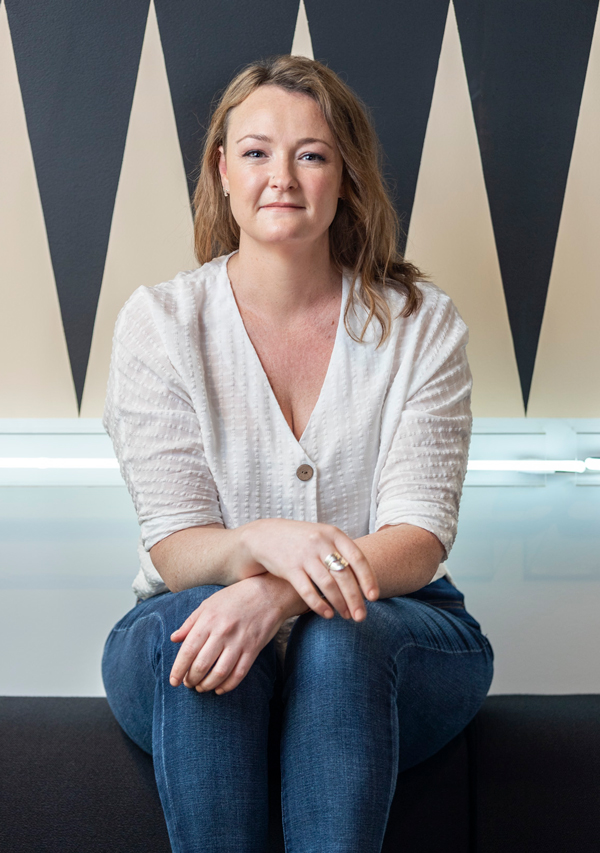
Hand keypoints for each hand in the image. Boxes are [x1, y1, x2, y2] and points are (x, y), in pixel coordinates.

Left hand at [168, 574, 289, 694]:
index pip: (188, 651)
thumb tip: (174, 639)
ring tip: (201, 687)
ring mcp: (239, 642)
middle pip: (201, 665)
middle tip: (188, 684)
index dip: (178, 669)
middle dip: (191, 680)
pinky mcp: (253, 650)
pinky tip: (219, 689)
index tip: (174, 681)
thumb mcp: (208, 604)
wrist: (269, 593)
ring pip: (219, 673)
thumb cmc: (235, 597)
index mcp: (208, 620)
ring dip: (207, 685)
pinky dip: (227, 686)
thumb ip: (190, 623)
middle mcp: (222, 632)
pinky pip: (238, 674)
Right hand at [240, 519, 378, 620]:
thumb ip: (342, 552)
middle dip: (355, 599)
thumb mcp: (322, 537)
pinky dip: (319, 605)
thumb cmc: (301, 541)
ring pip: (328, 585)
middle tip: (362, 616)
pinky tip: (327, 615)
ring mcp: (304, 555)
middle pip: (344, 576)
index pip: (357, 558)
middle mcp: (320, 542)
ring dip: (340, 604)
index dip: (368, 579)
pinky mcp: (289, 568)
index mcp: (333, 534)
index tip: (374, 597)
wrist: (265, 536)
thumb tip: (366, 579)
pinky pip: (308, 591)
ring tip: (347, 616)